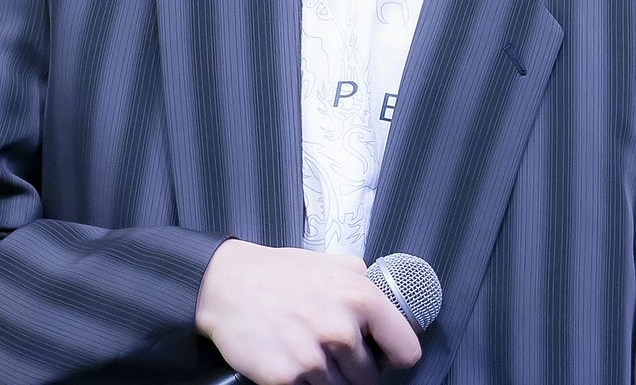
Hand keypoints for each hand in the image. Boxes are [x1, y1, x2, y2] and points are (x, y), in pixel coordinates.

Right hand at [195, 240, 421, 384]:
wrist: (229, 285)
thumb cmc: (281, 272)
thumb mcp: (331, 261)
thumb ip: (362, 278)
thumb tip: (386, 293)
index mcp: (361, 298)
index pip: (406, 350)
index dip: (395, 355)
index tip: (383, 355)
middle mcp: (342, 330)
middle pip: (373, 379)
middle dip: (358, 370)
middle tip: (337, 354)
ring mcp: (314, 359)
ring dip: (332, 380)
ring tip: (313, 355)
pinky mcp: (286, 380)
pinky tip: (296, 366)